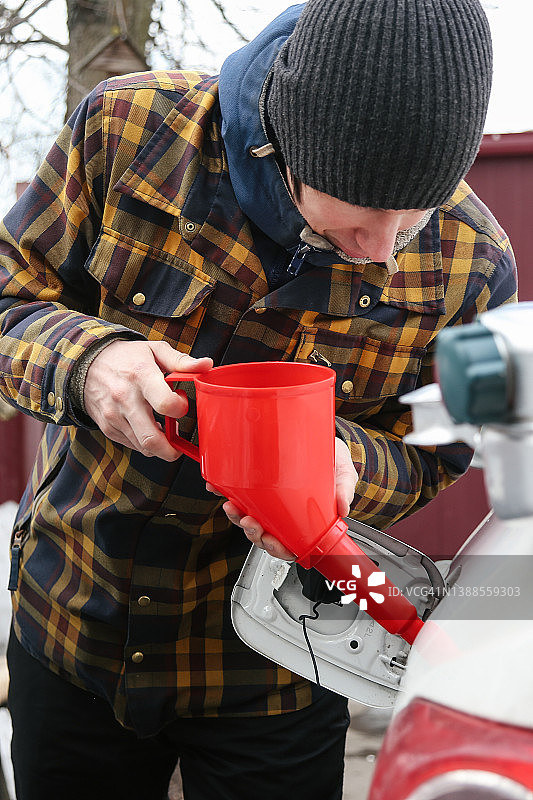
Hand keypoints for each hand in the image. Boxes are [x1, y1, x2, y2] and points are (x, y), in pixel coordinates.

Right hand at [84, 340, 211, 460]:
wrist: (86, 363)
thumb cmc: (127, 357)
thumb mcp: (155, 350)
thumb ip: (182, 361)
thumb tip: (207, 365)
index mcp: (141, 376)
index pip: (165, 405)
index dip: (180, 409)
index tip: (181, 401)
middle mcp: (125, 399)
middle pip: (152, 439)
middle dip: (172, 450)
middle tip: (179, 442)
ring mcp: (114, 416)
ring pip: (143, 447)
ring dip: (159, 445)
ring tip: (162, 428)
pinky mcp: (107, 427)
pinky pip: (132, 444)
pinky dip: (144, 442)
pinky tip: (147, 426)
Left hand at [216, 437, 357, 559]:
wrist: (322, 436)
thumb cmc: (332, 460)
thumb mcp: (342, 473)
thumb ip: (343, 489)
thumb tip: (342, 507)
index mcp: (303, 518)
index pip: (288, 544)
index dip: (277, 548)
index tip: (271, 540)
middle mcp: (283, 512)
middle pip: (264, 534)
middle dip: (252, 532)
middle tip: (249, 521)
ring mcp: (268, 499)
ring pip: (248, 518)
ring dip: (237, 516)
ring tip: (233, 505)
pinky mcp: (257, 482)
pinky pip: (237, 493)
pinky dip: (225, 491)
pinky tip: (218, 486)